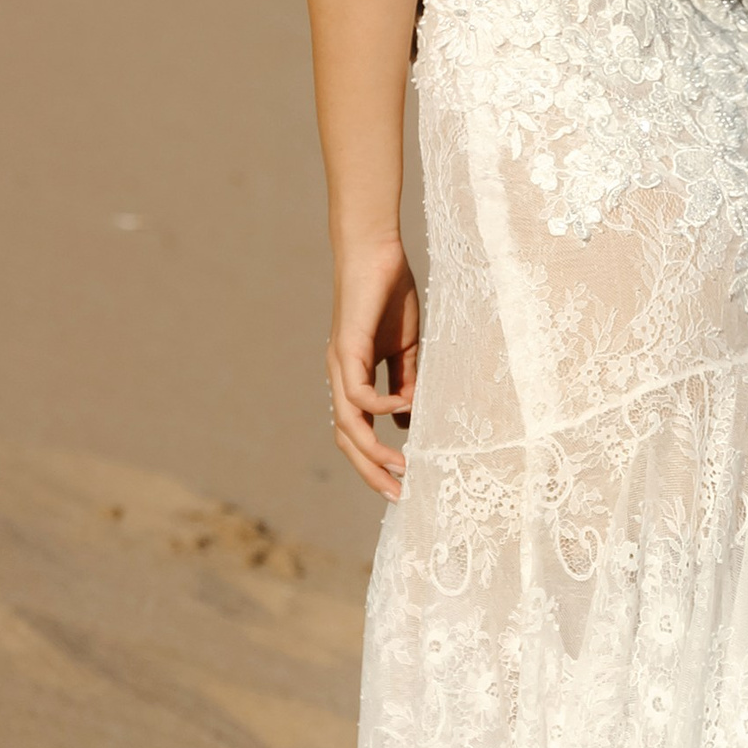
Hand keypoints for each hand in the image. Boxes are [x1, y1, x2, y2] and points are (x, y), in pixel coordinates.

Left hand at [327, 238, 418, 500]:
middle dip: (370, 471)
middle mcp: (340, 378)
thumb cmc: (389, 294)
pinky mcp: (347, 349)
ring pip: (348, 424)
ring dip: (373, 451)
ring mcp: (340, 365)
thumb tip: (408, 417)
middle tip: (398, 494)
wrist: (375, 253)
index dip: (375, 460)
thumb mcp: (405, 348)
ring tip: (401, 467)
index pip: (357, 431)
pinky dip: (380, 407)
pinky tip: (404, 408)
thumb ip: (405, 381)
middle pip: (347, 438)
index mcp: (353, 379)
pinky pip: (359, 393)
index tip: (403, 480)